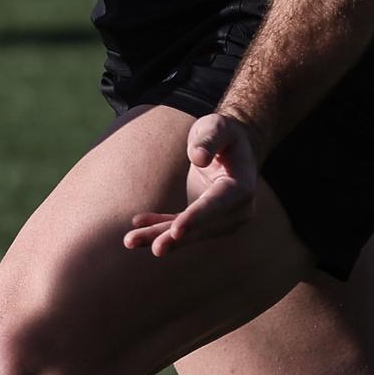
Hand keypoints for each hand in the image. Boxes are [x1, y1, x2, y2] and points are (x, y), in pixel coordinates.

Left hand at [122, 112, 260, 257]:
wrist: (232, 147)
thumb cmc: (224, 133)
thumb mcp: (218, 127)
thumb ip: (209, 140)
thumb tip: (198, 158)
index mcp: (242, 187)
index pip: (217, 205)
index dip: (197, 217)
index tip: (178, 230)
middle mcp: (237, 211)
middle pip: (202, 227)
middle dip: (176, 237)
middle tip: (155, 248)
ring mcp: (222, 220)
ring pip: (188, 233)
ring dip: (160, 236)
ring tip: (131, 240)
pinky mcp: (205, 221)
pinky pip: (180, 226)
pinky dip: (160, 225)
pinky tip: (138, 222)